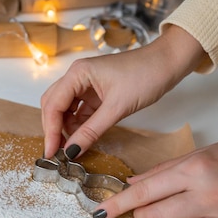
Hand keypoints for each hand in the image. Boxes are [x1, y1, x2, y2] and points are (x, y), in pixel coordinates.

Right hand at [40, 25, 205, 158]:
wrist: (167, 64)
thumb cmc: (146, 74)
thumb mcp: (117, 108)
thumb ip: (91, 131)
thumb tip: (72, 151)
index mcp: (78, 73)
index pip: (53, 105)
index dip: (50, 131)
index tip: (51, 152)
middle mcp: (77, 77)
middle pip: (53, 106)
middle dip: (54, 129)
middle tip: (57, 153)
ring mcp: (86, 85)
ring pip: (65, 110)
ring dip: (66, 129)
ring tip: (71, 149)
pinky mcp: (96, 93)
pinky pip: (80, 112)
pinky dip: (79, 126)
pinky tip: (82, 139)